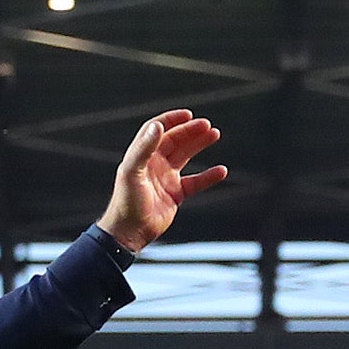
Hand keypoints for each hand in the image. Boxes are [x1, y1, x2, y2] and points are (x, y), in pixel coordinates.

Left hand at [98, 111, 227, 251]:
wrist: (129, 232)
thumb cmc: (126, 202)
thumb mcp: (133, 172)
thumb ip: (144, 148)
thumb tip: (157, 126)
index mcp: (142, 156)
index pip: (157, 130)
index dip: (171, 120)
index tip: (188, 115)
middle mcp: (154, 164)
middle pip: (175, 140)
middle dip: (190, 131)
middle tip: (207, 125)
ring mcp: (165, 179)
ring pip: (186, 156)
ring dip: (200, 144)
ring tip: (215, 134)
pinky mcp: (175, 195)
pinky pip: (195, 182)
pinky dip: (208, 176)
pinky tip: (221, 171)